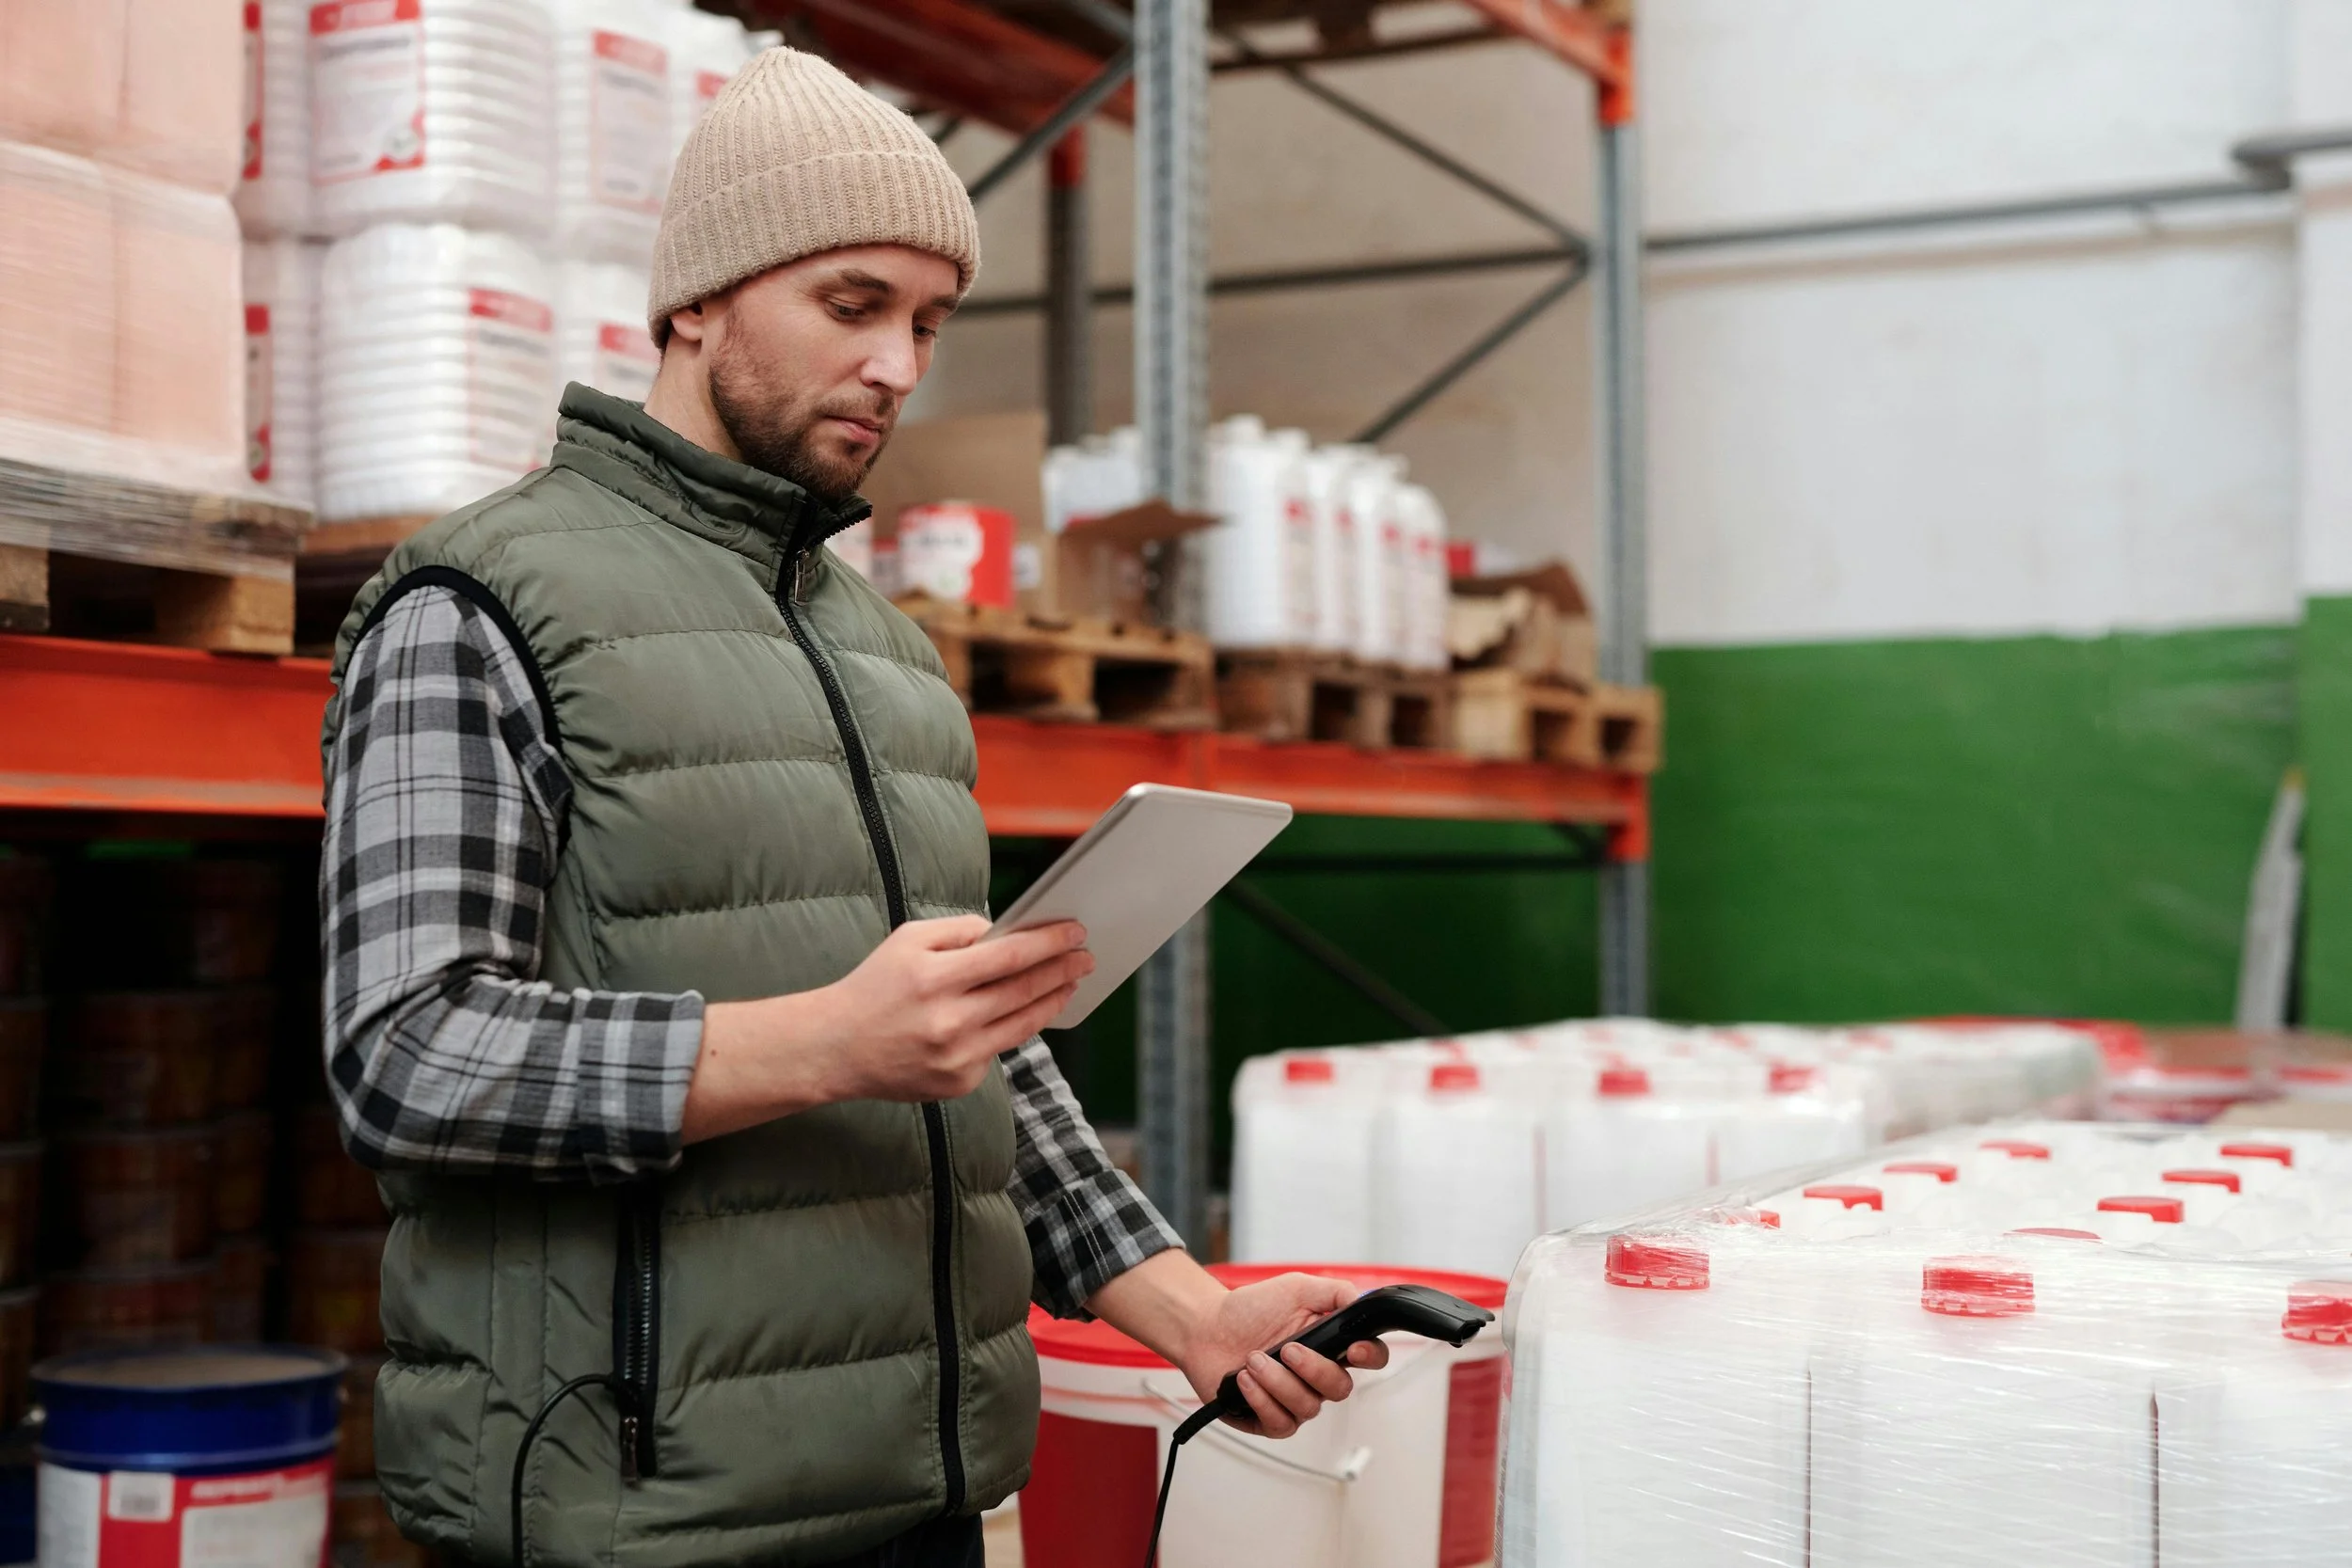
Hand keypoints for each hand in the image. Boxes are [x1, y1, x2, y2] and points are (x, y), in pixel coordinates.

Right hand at [818, 915, 1092, 1101]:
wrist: (837, 1048)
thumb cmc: (875, 986)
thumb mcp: (908, 940)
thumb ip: (960, 931)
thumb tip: (1008, 934)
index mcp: (934, 978)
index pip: (1009, 956)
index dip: (1049, 943)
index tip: (1076, 932)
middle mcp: (948, 1021)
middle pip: (1024, 991)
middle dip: (1062, 970)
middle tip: (1085, 957)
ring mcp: (955, 1057)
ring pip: (1023, 1026)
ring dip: (1053, 1001)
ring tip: (1070, 983)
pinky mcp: (958, 1083)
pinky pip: (997, 1051)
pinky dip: (1012, 1029)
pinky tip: (1023, 1013)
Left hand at [1174, 1272, 1388, 1436]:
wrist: (1206, 1327)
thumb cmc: (1249, 1309)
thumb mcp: (1295, 1288)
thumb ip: (1335, 1291)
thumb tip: (1362, 1301)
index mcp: (1330, 1344)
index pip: (1370, 1357)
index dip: (1370, 1357)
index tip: (1354, 1350)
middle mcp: (1316, 1376)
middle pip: (1340, 1389)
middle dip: (1314, 1370)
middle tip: (1288, 1349)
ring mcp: (1293, 1399)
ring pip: (1308, 1407)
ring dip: (1278, 1382)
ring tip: (1253, 1360)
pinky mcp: (1268, 1418)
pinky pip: (1280, 1422)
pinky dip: (1261, 1399)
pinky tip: (1244, 1379)